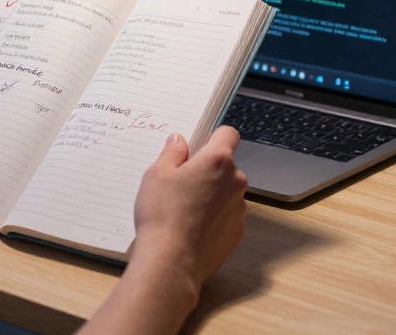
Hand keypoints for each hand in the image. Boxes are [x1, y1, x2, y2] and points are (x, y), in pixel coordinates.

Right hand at [130, 127, 248, 295]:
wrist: (171, 262)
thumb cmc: (162, 213)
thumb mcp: (156, 175)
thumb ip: (172, 153)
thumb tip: (180, 141)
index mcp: (218, 160)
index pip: (228, 134)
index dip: (214, 137)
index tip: (198, 148)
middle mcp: (236, 182)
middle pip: (226, 166)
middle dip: (208, 170)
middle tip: (182, 184)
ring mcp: (239, 209)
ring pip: (227, 192)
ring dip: (213, 195)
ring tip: (185, 211)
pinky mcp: (237, 233)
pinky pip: (227, 216)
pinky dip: (214, 219)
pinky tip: (193, 230)